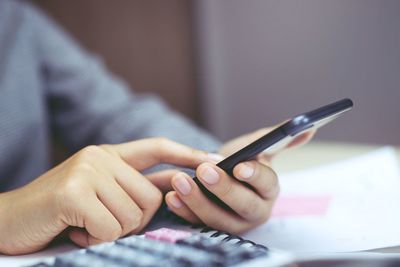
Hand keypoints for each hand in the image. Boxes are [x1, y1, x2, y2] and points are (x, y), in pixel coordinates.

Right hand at [0, 138, 211, 254]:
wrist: (9, 222)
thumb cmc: (60, 212)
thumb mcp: (101, 194)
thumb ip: (132, 188)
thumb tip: (174, 190)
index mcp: (109, 154)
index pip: (157, 147)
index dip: (187, 154)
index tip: (214, 160)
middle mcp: (100, 156)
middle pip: (151, 196)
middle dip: (134, 221)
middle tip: (105, 224)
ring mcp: (86, 170)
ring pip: (133, 215)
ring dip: (111, 231)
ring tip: (85, 225)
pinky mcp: (73, 192)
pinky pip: (110, 228)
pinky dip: (95, 239)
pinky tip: (75, 231)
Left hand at [164, 126, 314, 233]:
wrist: (220, 175)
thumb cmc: (240, 159)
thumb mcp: (256, 146)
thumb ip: (278, 137)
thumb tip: (309, 127)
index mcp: (269, 189)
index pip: (267, 183)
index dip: (254, 175)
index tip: (239, 166)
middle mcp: (257, 210)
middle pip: (244, 205)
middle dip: (223, 189)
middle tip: (203, 171)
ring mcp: (235, 224)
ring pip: (219, 219)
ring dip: (198, 201)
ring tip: (180, 182)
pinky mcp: (214, 229)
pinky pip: (199, 224)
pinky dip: (185, 211)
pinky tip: (172, 197)